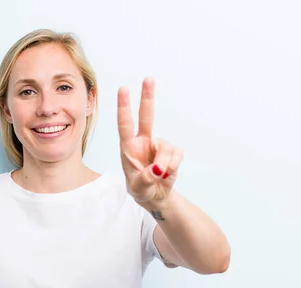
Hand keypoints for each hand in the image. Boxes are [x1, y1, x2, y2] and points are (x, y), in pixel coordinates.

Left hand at [117, 78, 183, 206]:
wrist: (155, 196)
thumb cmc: (140, 189)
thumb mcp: (137, 188)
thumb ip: (145, 180)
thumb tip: (157, 170)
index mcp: (128, 147)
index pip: (125, 124)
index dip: (124, 107)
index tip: (123, 89)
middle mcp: (143, 141)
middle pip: (147, 115)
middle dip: (148, 97)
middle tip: (149, 78)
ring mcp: (159, 145)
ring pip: (166, 148)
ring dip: (164, 166)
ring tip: (158, 176)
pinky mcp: (173, 151)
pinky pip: (177, 155)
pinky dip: (173, 167)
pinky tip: (167, 173)